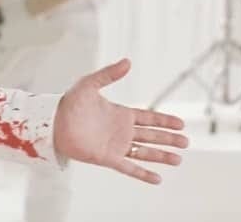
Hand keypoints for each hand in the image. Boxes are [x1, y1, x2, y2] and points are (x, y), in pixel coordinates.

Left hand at [53, 59, 187, 184]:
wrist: (53, 122)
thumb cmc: (69, 103)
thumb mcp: (90, 84)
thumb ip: (109, 74)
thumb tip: (128, 61)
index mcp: (121, 114)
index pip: (149, 118)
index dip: (165, 121)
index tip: (181, 123)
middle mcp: (121, 131)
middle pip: (151, 136)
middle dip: (169, 139)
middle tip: (187, 142)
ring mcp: (116, 145)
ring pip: (144, 152)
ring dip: (161, 156)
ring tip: (178, 160)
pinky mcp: (107, 158)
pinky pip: (129, 167)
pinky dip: (143, 173)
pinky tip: (157, 179)